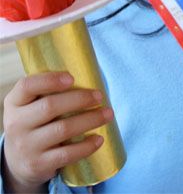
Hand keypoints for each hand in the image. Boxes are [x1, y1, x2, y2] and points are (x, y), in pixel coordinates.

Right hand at [3, 72, 113, 191]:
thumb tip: (85, 75)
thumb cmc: (33, 123)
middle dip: (80, 99)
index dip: (50, 80)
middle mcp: (16, 124)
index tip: (72, 78)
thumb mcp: (29, 105)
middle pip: (50, 106)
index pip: (27, 86)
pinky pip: (66, 154)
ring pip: (63, 129)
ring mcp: (26, 146)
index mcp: (15, 102)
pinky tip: (99, 139)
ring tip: (108, 114)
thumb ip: (46, 92)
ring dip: (90, 120)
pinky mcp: (38, 165)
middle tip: (100, 96)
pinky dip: (86, 146)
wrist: (17, 162)